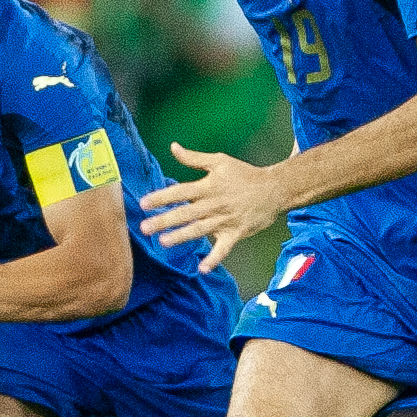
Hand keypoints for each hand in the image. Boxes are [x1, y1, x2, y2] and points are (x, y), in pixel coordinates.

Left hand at [139, 142, 288, 274]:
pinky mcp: (235, 233)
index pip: (180, 192)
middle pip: (185, 213)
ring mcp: (225, 220)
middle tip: (144, 228)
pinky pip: (224, 248)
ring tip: (163, 242)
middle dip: (164, 221)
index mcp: (208, 186)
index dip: (161, 197)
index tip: (143, 203)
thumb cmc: (244, 174)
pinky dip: (214, 259)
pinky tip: (202, 269)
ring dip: (181, 236)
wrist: (274, 189)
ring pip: (199, 230)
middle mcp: (214, 204)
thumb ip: (194, 158)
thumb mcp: (219, 161)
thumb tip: (173, 147)